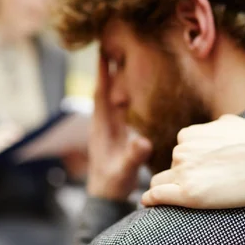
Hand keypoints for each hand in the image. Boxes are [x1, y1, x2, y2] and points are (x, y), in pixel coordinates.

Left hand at [86, 57, 151, 200]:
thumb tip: (143, 140)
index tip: (102, 51)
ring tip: (121, 61)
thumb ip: (133, 156)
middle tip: (114, 46)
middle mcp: (102, 124)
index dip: (102, 73)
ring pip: (110, 98)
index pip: (101, 95)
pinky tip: (130, 90)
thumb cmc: (112, 185)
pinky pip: (117, 109)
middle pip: (104, 90)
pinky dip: (122, 95)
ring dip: (115, 80)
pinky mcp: (114, 134)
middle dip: (108, 70)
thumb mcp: (124, 171)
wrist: (104, 198)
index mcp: (101, 128)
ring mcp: (107, 129)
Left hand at [142, 115, 244, 207]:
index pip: (179, 153)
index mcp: (189, 134)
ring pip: (162, 183)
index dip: (193, 166)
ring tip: (201, 196)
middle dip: (185, 177)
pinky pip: (156, 196)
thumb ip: (213, 128)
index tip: (210, 174)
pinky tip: (151, 205)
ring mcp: (184, 171)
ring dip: (174, 190)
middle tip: (213, 186)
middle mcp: (182, 149)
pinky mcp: (189, 193)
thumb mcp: (231, 124)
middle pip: (172, 169)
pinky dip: (151, 200)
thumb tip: (212, 129)